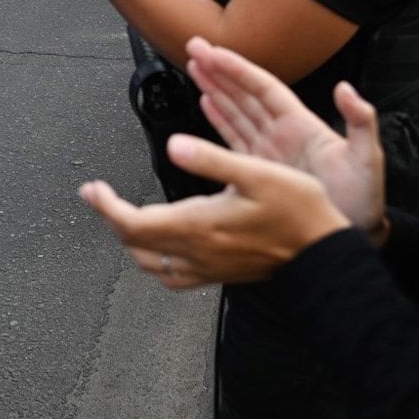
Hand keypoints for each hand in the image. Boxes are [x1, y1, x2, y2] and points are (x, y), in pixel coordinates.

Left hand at [79, 137, 353, 287]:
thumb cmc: (298, 212)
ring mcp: (207, 267)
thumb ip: (211, 158)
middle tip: (100, 196)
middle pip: (135, 243)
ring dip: (132, 240)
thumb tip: (172, 144)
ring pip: (151, 262)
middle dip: (112, 219)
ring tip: (124, 216)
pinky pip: (174, 274)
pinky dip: (157, 258)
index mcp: (198, 225)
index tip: (92, 188)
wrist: (326, 256)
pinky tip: (163, 246)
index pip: (132, 223)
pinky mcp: (220, 274)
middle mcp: (196, 251)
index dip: (105, 206)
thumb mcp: (257, 173)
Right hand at [183, 37, 386, 235]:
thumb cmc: (363, 201)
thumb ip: (360, 121)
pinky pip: (234, 139)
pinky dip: (219, 120)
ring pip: (236, 112)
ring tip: (195, 68)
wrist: (346, 240)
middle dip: (220, 71)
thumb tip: (346, 89)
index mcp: (302, 126)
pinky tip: (207, 105)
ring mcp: (270, 152)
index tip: (216, 53)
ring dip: (215, 89)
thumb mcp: (366, 159)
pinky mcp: (260, 172)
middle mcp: (283, 134)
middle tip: (196, 49)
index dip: (239, 70)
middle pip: (245, 94)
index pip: (264, 89)